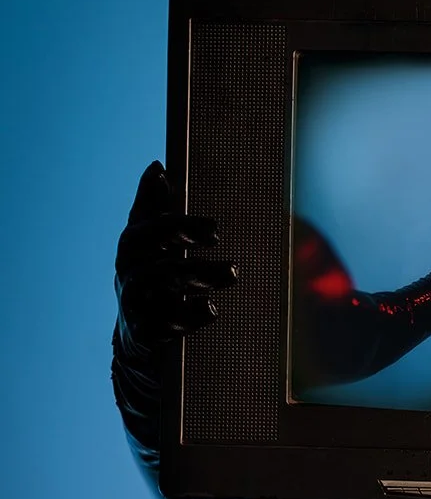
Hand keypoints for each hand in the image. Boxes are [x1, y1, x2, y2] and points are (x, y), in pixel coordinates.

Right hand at [115, 161, 237, 360]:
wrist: (137, 331)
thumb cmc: (148, 274)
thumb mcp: (148, 240)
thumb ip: (152, 204)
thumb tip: (156, 167)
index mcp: (131, 246)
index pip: (151, 230)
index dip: (182, 228)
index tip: (215, 232)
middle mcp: (128, 272)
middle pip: (162, 263)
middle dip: (198, 261)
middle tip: (233, 266)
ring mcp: (134, 303)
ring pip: (164, 290)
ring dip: (201, 281)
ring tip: (230, 275)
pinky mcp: (144, 331)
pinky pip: (166, 325)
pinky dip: (191, 317)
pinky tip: (211, 309)